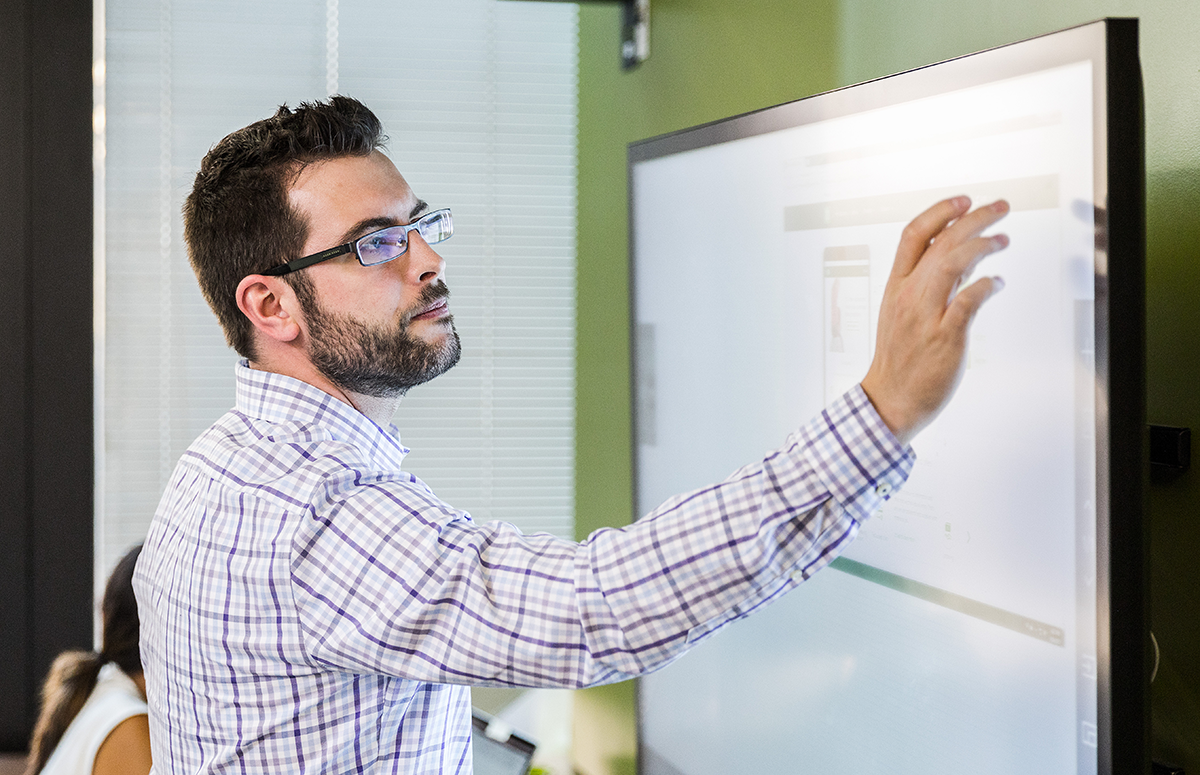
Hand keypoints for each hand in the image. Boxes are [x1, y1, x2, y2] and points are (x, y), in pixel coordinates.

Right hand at [860, 196, 1008, 445]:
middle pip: (941, 242)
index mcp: (896, 286)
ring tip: (1003, 240)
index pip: (913, 235)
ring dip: (983, 245)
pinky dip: (987, 285)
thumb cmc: (900, 358)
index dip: (940, 212)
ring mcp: (926, 315)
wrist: (891, 398)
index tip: (964, 200)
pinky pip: (969, 301)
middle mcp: (909, 295)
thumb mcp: (903, 312)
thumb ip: (931, 283)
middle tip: (1000, 207)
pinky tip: (998, 282)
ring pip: (953, 263)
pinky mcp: (945, 337)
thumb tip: (965, 257)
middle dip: (974, 218)